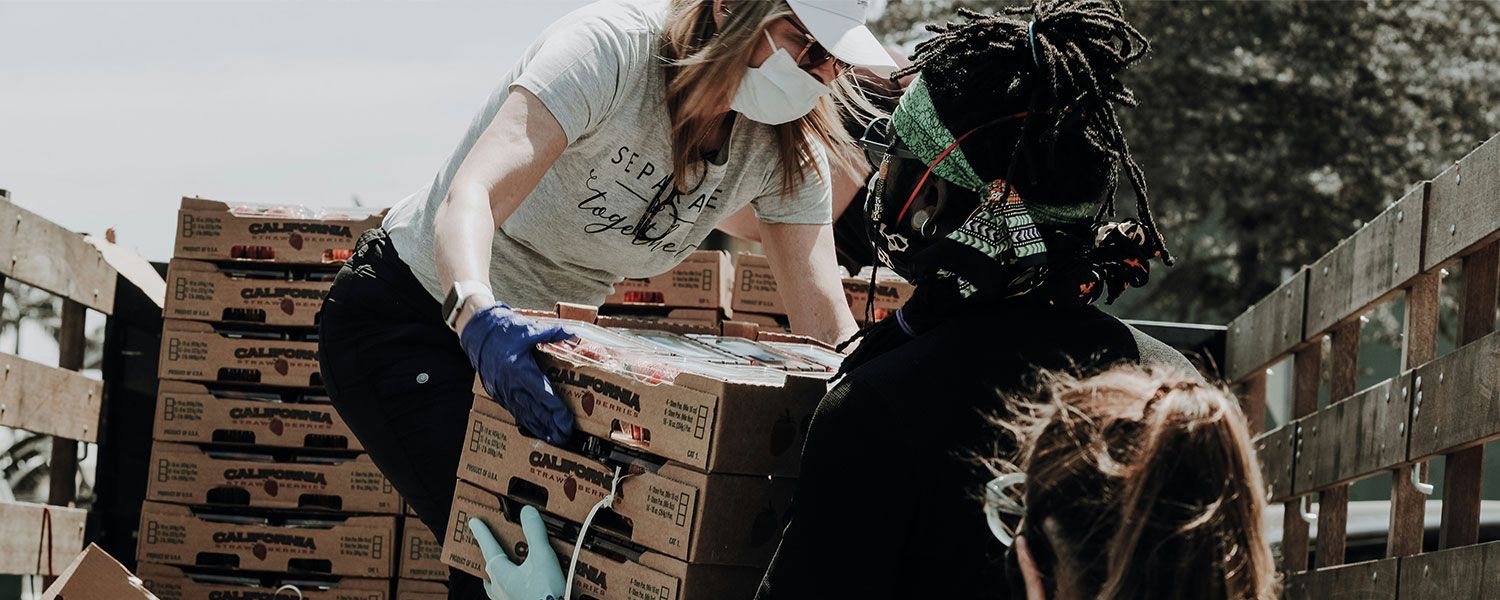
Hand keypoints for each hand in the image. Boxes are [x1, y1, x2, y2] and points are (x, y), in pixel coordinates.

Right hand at [460, 303, 574, 443]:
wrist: (477, 334)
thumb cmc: (503, 331)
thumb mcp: (529, 330)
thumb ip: (552, 334)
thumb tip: (572, 334)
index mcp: (521, 370)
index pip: (544, 395)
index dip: (556, 411)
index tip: (567, 422)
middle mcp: (512, 385)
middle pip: (536, 411)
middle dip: (552, 426)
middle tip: (566, 437)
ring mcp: (503, 392)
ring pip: (525, 415)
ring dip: (540, 428)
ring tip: (554, 439)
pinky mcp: (498, 394)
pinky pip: (515, 411)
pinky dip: (527, 422)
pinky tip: (536, 429)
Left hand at [468, 506, 565, 599]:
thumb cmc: (545, 592)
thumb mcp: (542, 557)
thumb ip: (534, 533)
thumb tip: (527, 511)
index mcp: (501, 574)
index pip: (489, 548)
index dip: (482, 534)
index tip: (473, 522)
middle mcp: (500, 590)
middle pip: (490, 570)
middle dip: (490, 558)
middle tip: (490, 549)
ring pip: (495, 588)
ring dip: (497, 577)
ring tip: (503, 571)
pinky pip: (508, 596)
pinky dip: (510, 589)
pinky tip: (519, 589)